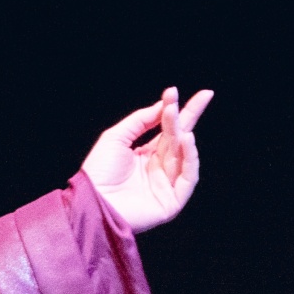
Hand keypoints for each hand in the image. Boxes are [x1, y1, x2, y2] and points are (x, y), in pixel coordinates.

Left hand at [80, 87, 212, 233]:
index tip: (177, 92)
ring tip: (183, 122)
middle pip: (179, 139)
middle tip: (202, 97)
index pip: (168, 130)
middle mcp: (159, 168)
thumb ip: (140, 120)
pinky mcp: (172, 200)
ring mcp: (167, 184)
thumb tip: (164, 105)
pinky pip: (188, 177)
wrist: (91, 202)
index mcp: (146, 155)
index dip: (177, 111)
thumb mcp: (116, 138)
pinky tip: (187, 140)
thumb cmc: (98, 173)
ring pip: (184, 156)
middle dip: (188, 117)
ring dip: (186, 137)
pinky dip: (190, 159)